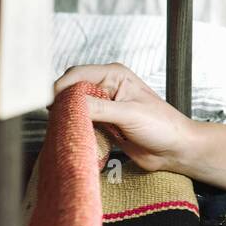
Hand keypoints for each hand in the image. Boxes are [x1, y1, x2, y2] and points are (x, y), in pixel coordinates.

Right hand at [53, 62, 190, 172]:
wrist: (175, 150)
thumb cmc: (163, 126)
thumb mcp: (129, 114)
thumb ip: (99, 108)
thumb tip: (70, 104)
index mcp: (114, 75)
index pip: (77, 74)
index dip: (61, 87)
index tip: (51, 104)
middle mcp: (107, 87)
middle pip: (72, 90)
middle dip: (62, 103)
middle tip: (55, 118)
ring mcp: (105, 106)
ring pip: (74, 108)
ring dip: (68, 117)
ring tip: (62, 128)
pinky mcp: (104, 124)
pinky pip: (81, 123)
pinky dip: (75, 129)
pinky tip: (73, 136)